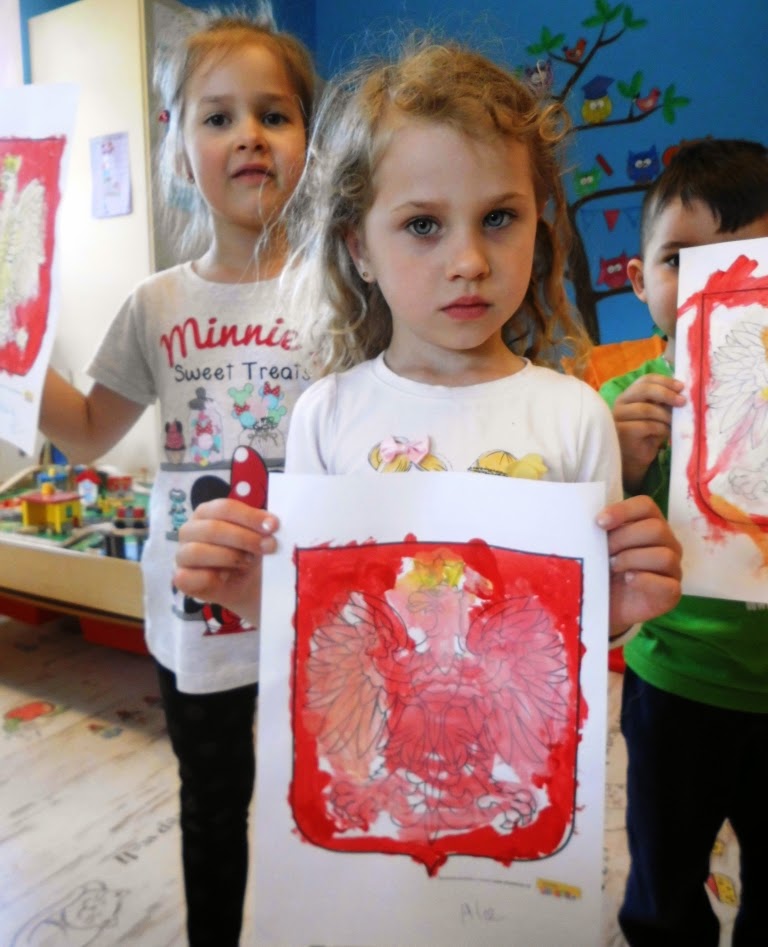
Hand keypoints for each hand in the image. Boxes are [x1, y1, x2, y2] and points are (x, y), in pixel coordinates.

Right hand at [172, 498, 278, 625]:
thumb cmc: (252, 555)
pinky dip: (209, 577)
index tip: (274, 526)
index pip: (225, 508)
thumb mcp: (260, 537)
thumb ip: (263, 527)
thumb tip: (272, 524)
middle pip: (213, 528)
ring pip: (198, 551)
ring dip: (229, 557)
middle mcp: (191, 530)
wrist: (249, 587)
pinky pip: (187, 577)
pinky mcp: (181, 578)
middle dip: (245, 538)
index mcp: (208, 512)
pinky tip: (226, 578)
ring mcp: (182, 554)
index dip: (250, 517)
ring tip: (249, 562)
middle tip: (269, 547)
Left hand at [596, 495, 681, 635]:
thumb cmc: (602, 569)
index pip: (646, 506)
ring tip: (611, 567)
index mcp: (650, 524)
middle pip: (656, 529)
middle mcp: (667, 543)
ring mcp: (673, 568)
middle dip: (623, 538)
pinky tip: (627, 579)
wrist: (603, 603)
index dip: (623, 511)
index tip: (599, 522)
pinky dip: (644, 580)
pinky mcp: (672, 593)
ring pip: (663, 556)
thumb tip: (581, 517)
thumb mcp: (597, 546)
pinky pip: (666, 584)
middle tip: (603, 551)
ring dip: (631, 559)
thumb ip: (597, 530)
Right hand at [612, 374, 684, 491]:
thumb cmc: (646, 436)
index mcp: (629, 395)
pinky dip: (662, 429)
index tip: (682, 387)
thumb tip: (683, 392)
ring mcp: (618, 417)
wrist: (634, 460)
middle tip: (682, 402)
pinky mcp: (622, 432)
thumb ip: (663, 403)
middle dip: (666, 394)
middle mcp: (620, 403)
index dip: (664, 381)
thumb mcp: (656, 415)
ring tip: (674, 424)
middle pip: (644, 390)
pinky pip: (647, 425)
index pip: (645, 380)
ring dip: (666, 416)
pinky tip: (666, 434)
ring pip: (646, 409)